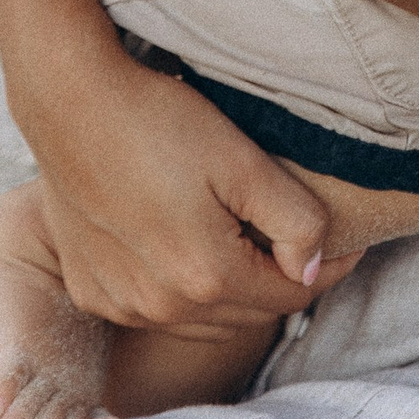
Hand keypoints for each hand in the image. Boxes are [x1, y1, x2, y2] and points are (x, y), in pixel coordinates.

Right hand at [19, 55, 364, 331]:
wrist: (70, 101)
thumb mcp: (242, 161)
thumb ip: (293, 220)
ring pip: (203, 316)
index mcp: (206, 276)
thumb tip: (314, 267)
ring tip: (243, 239)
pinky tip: (182, 244)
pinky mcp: (91, 290)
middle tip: (297, 238)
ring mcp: (121, 303)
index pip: (291, 295)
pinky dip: (180, 289)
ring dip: (231, 289)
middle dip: (281, 280)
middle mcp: (161, 306)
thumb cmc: (158, 120)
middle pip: (249, 312)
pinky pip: (154, 306)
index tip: (347, 244)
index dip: (328, 270)